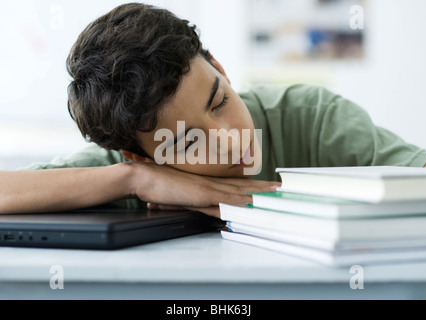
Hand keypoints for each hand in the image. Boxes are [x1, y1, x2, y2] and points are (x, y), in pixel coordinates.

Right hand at [129, 162, 279, 217]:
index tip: (269, 186)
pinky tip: (253, 205)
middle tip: (282, 189)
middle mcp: (212, 183)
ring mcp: (208, 188)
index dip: (255, 185)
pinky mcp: (201, 194)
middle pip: (244, 186)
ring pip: (239, 192)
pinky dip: (241, 202)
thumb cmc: (159, 185)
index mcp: (208, 182)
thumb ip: (195, 200)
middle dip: (264, 188)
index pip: (237, 184)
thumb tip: (209, 208)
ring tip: (276, 194)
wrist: (143, 178)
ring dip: (258, 193)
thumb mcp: (181, 194)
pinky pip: (225, 200)